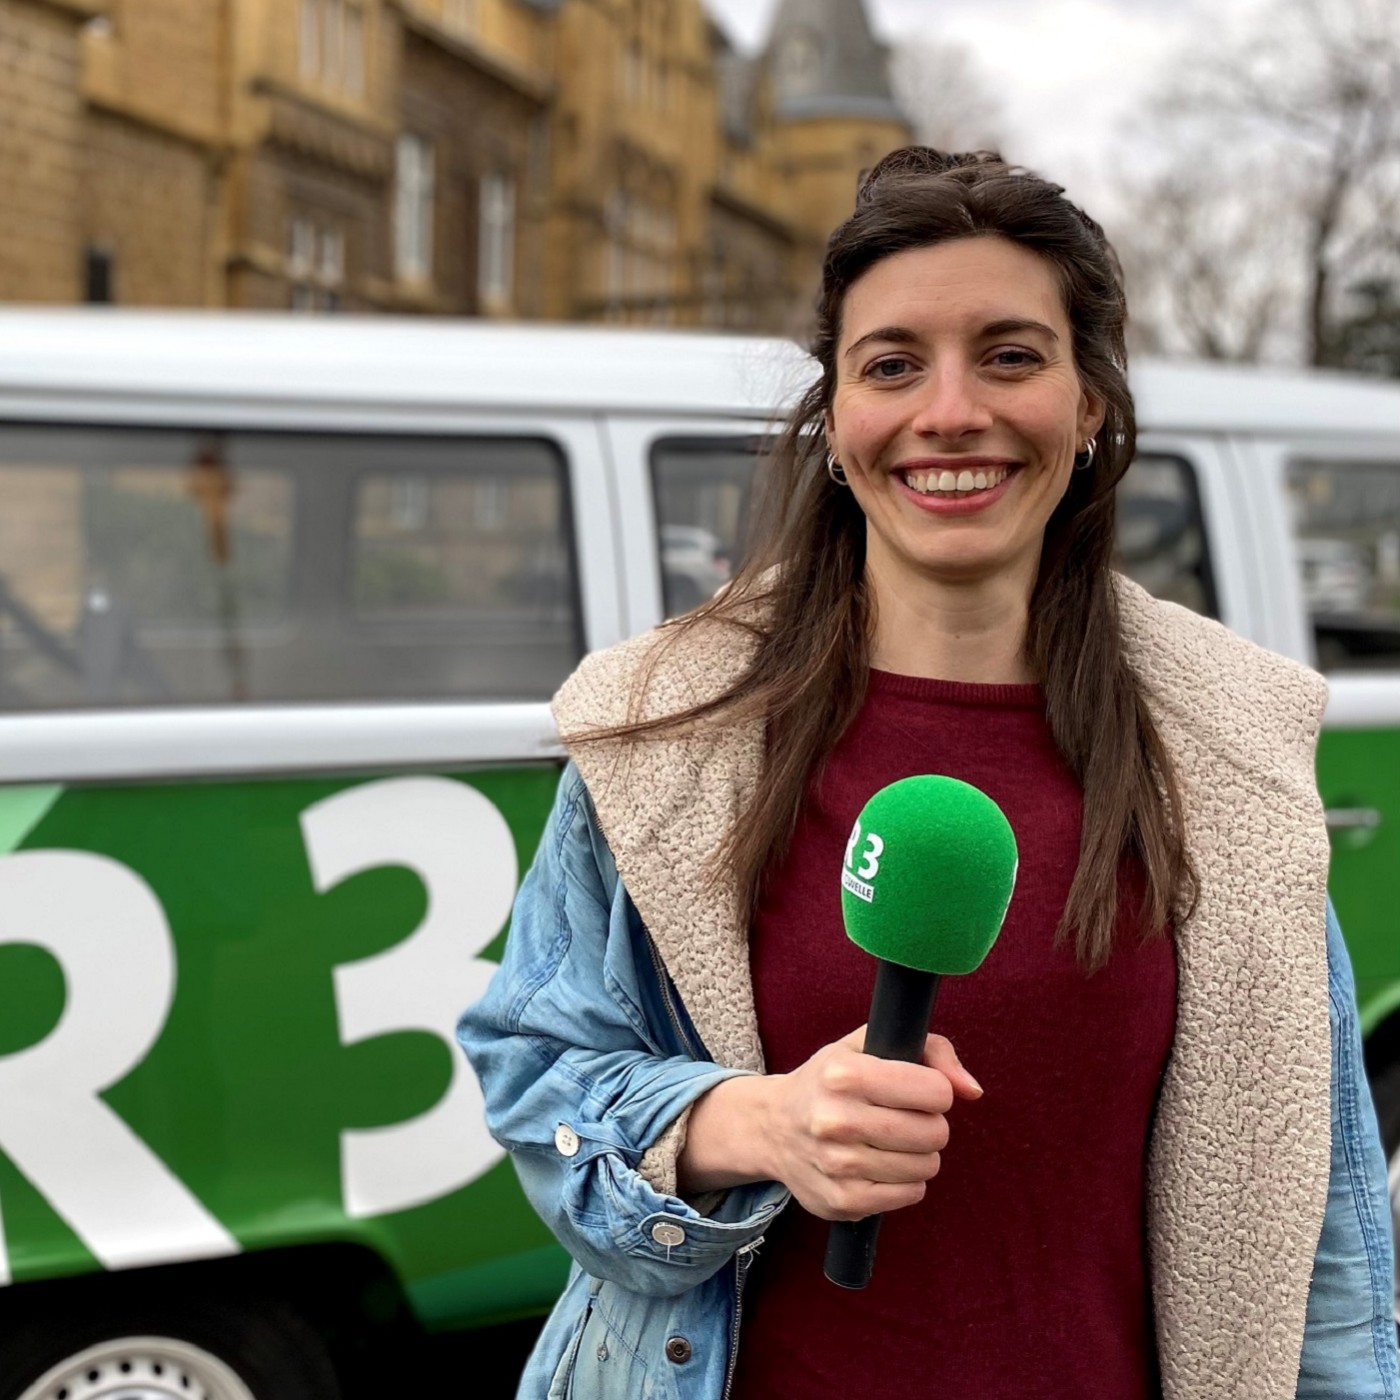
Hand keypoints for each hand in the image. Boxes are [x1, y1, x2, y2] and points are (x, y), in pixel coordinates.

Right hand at [761, 1027, 981, 1221]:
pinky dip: (906, 1181)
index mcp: (844, 1074)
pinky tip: (881, 1164)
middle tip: (905, 1117)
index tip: (916, 1089)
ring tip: (891, 1141)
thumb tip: (973, 1091)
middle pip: (934, 1132)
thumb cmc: (832, 1080)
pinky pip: (910, 1194)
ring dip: (918, 1154)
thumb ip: (931, 1051)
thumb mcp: (869, 1044)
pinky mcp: (842, 1202)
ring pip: (926, 1166)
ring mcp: (838, 1165)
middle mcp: (836, 1120)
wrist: (772, 1127)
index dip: (935, 1090)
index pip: (935, 1091)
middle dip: (930, 1124)